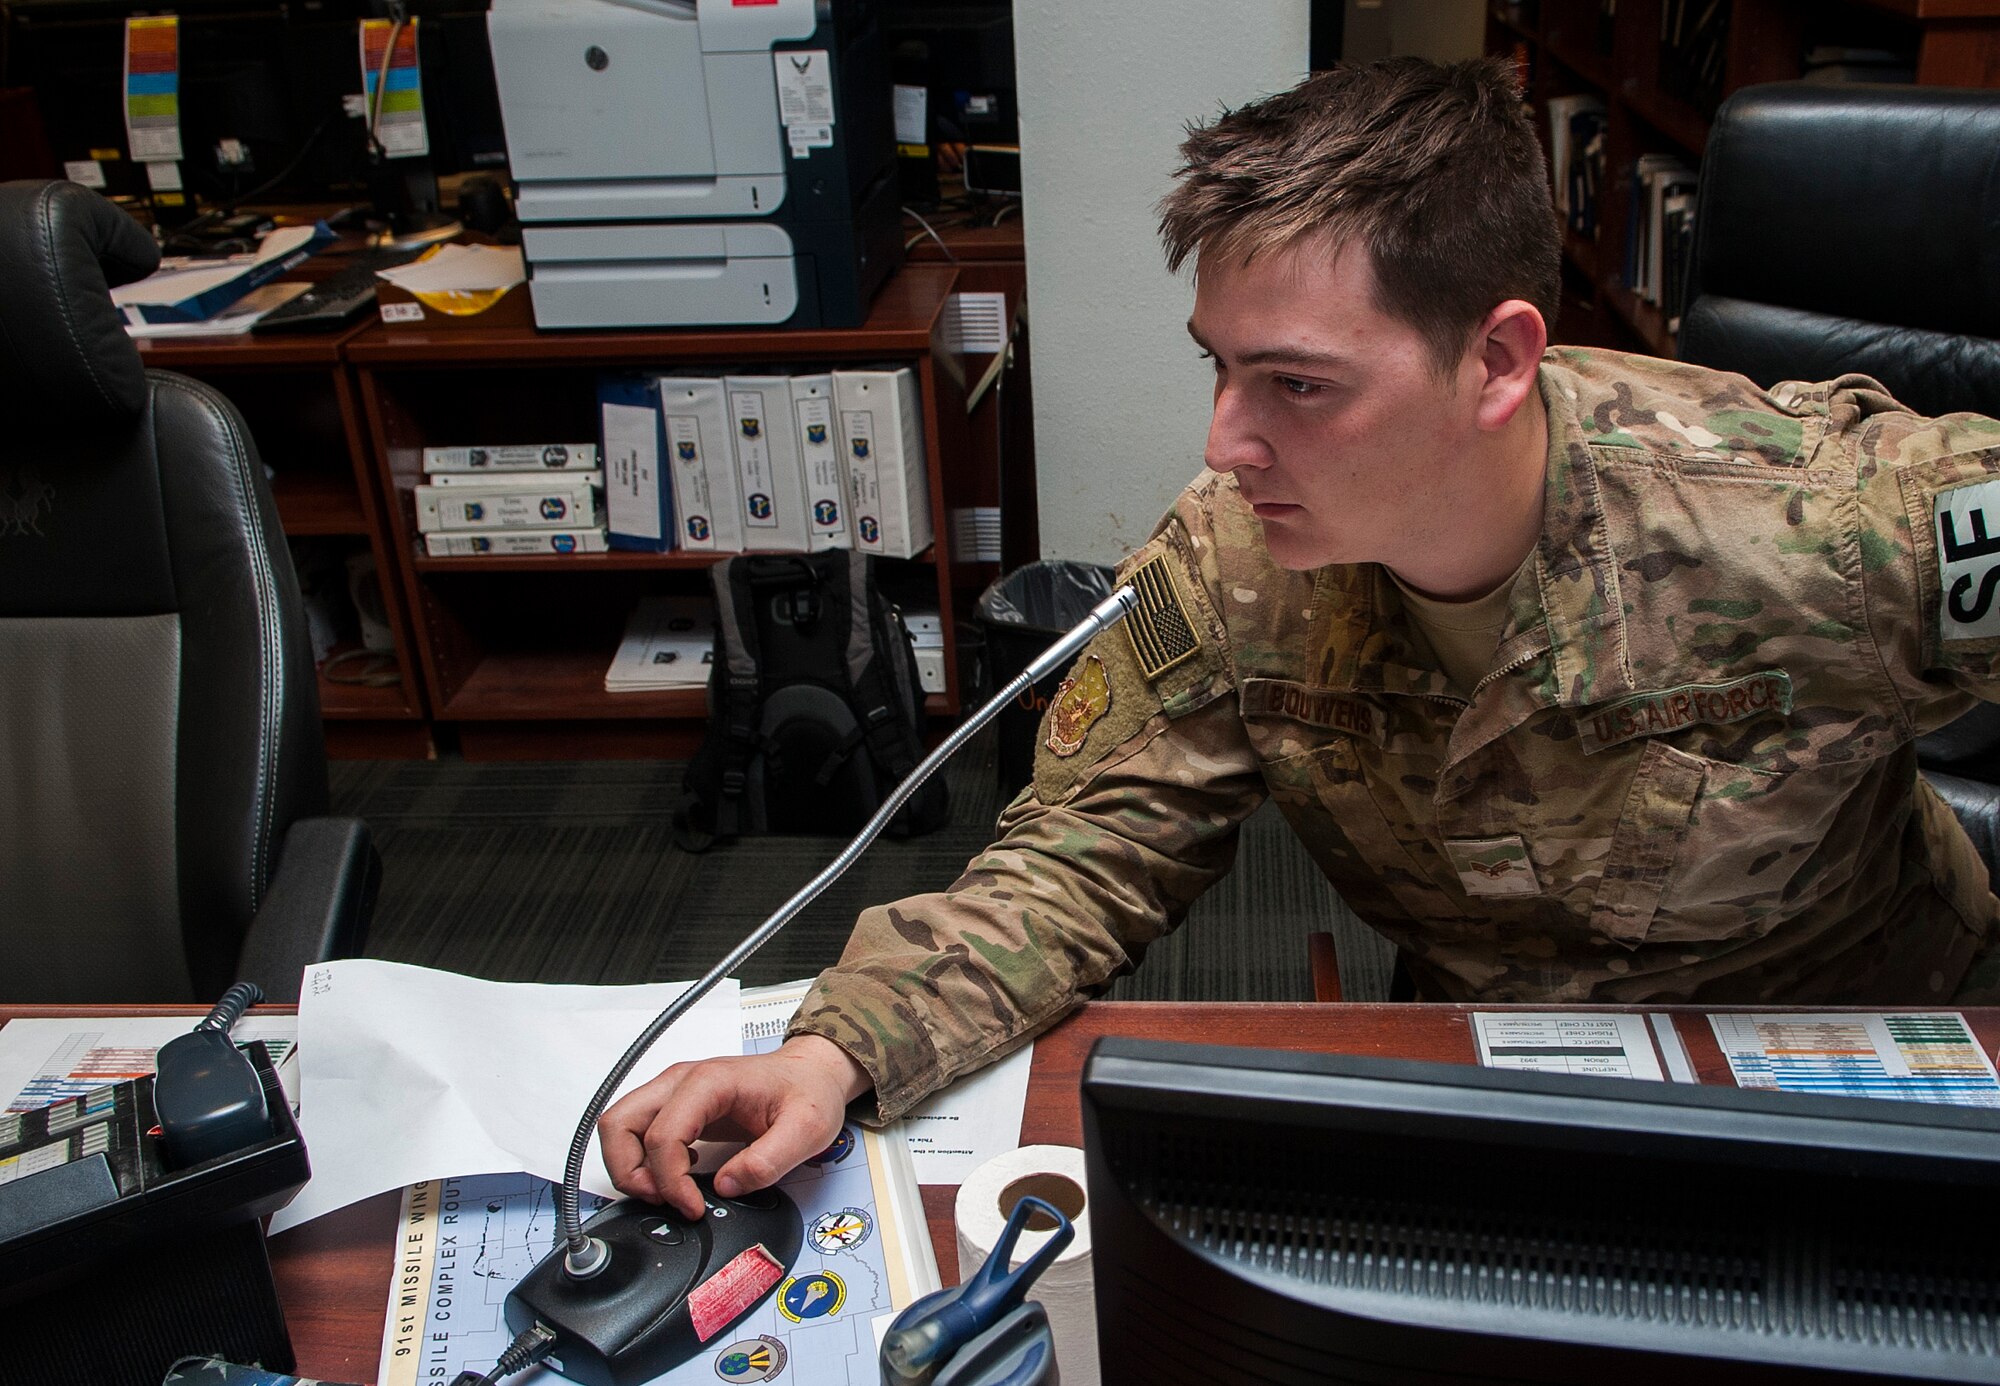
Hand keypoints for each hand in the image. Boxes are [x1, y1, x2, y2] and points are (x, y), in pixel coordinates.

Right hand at [598, 1034, 870, 1220]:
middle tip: (661, 1200)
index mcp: (710, 1083)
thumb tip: (726, 1186)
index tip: (693, 1207)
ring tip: (665, 1191)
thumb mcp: (806, 1131)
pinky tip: (680, 1172)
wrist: (813, 1073)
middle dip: (629, 1170)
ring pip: (620, 1124)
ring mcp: (676, 1090)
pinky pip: (638, 1130)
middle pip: (619, 1122)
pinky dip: (643, 1158)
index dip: (670, 1181)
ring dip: (630, 1165)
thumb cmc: (808, 1091)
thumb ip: (767, 1162)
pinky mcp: (678, 1104)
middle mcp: (683, 1081)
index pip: (662, 1135)